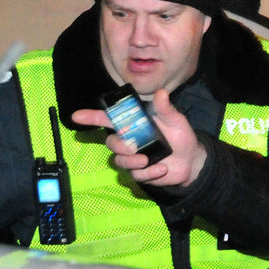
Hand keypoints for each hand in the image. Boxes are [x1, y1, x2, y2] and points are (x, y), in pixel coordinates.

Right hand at [69, 89, 206, 187]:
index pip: (108, 119)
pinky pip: (135, 175)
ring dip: (132, 161)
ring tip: (148, 160)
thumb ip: (166, 109)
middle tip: (134, 147)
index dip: (91, 117)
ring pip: (119, 161)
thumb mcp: (175, 120)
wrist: (192, 159)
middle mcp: (129, 140)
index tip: (77, 116)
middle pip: (110, 143)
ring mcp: (132, 157)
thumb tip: (161, 93)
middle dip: (119, 145)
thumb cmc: (180, 136)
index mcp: (134, 124)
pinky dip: (149, 172)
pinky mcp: (139, 173)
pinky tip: (162, 168)